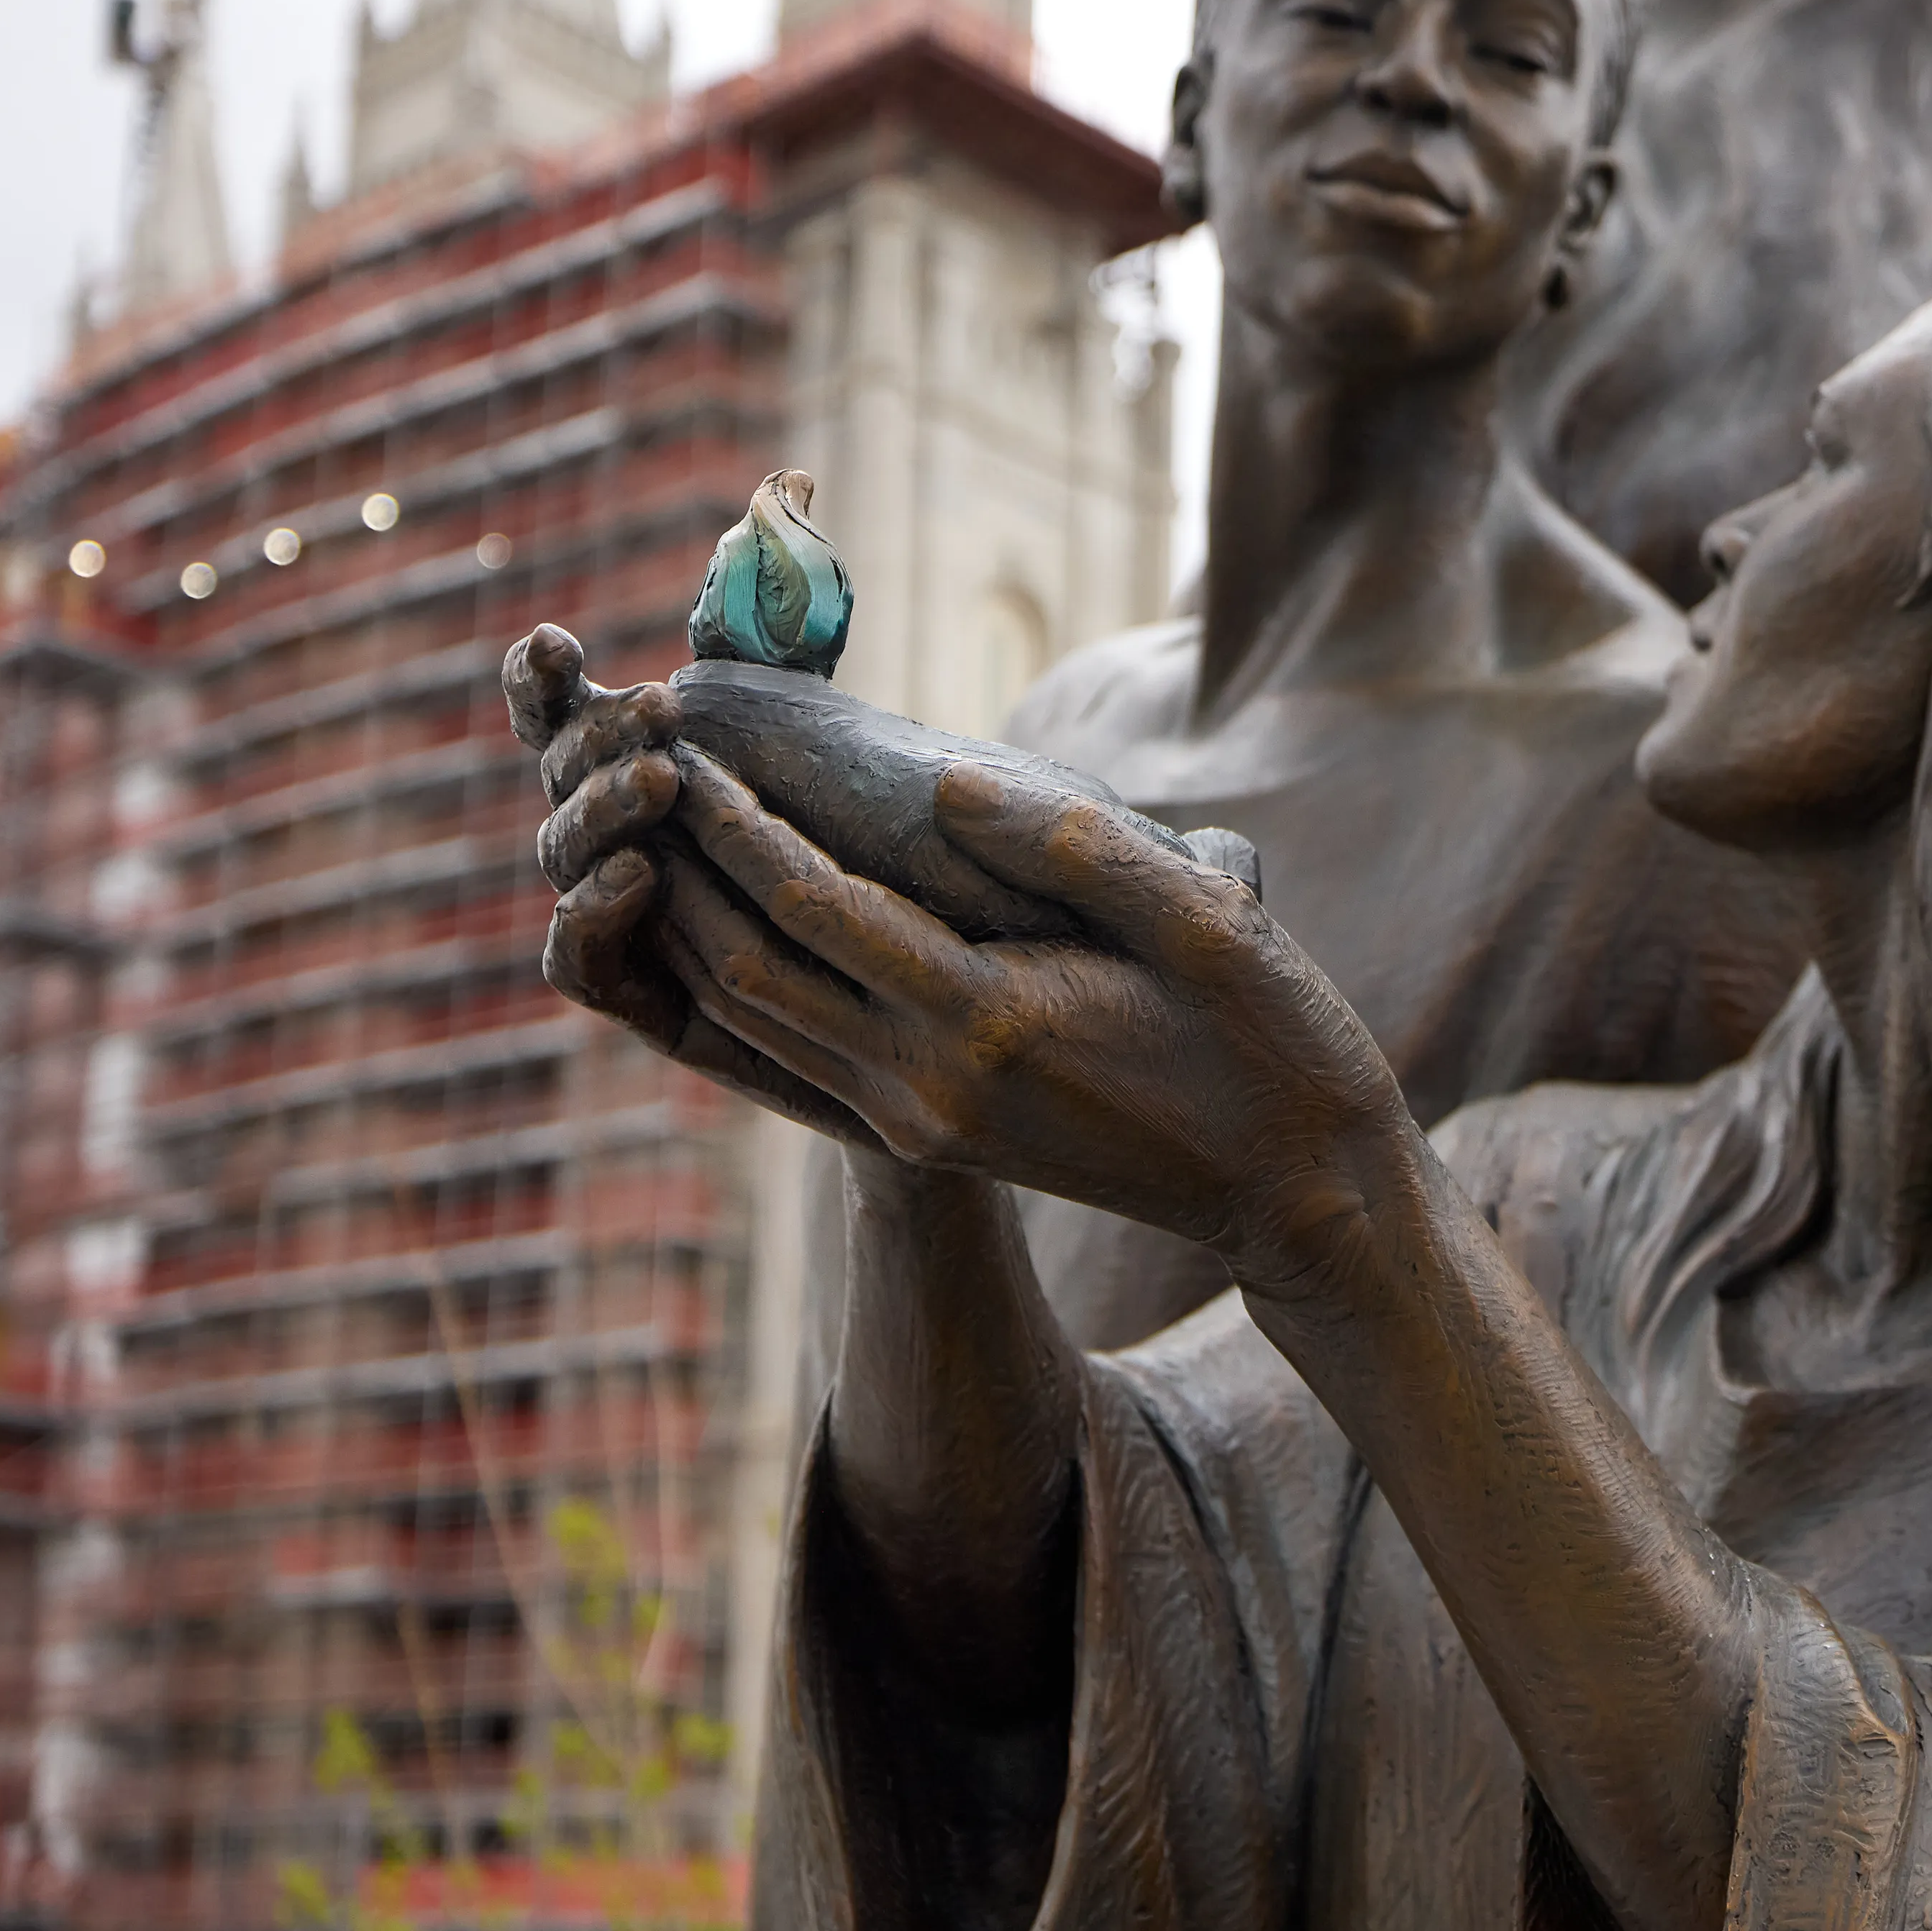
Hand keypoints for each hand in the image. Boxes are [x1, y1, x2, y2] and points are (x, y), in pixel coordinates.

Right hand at [508, 624, 876, 1135]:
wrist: (927, 958)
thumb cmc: (870, 815)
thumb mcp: (833, 703)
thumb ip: (791, 607)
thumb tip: (790, 484)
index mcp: (635, 755)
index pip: (555, 709)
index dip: (537, 678)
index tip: (556, 643)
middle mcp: (614, 829)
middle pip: (559, 772)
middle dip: (597, 735)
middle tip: (660, 712)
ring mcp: (620, 909)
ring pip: (563, 855)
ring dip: (599, 810)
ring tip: (661, 780)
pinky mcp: (646, 992)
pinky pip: (578, 964)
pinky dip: (588, 916)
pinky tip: (640, 876)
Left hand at [628, 742, 1410, 1298]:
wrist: (1293, 1192)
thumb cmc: (1267, 1042)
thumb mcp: (1202, 922)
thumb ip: (1071, 849)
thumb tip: (943, 780)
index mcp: (988, 1024)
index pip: (813, 907)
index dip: (735, 820)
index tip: (682, 737)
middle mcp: (929, 1088)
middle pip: (748, 970)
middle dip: (681, 865)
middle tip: (638, 765)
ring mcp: (921, 1124)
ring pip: (754, 1022)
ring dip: (692, 926)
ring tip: (654, 828)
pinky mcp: (928, 1138)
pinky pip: (792, 1059)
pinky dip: (735, 986)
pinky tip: (716, 921)